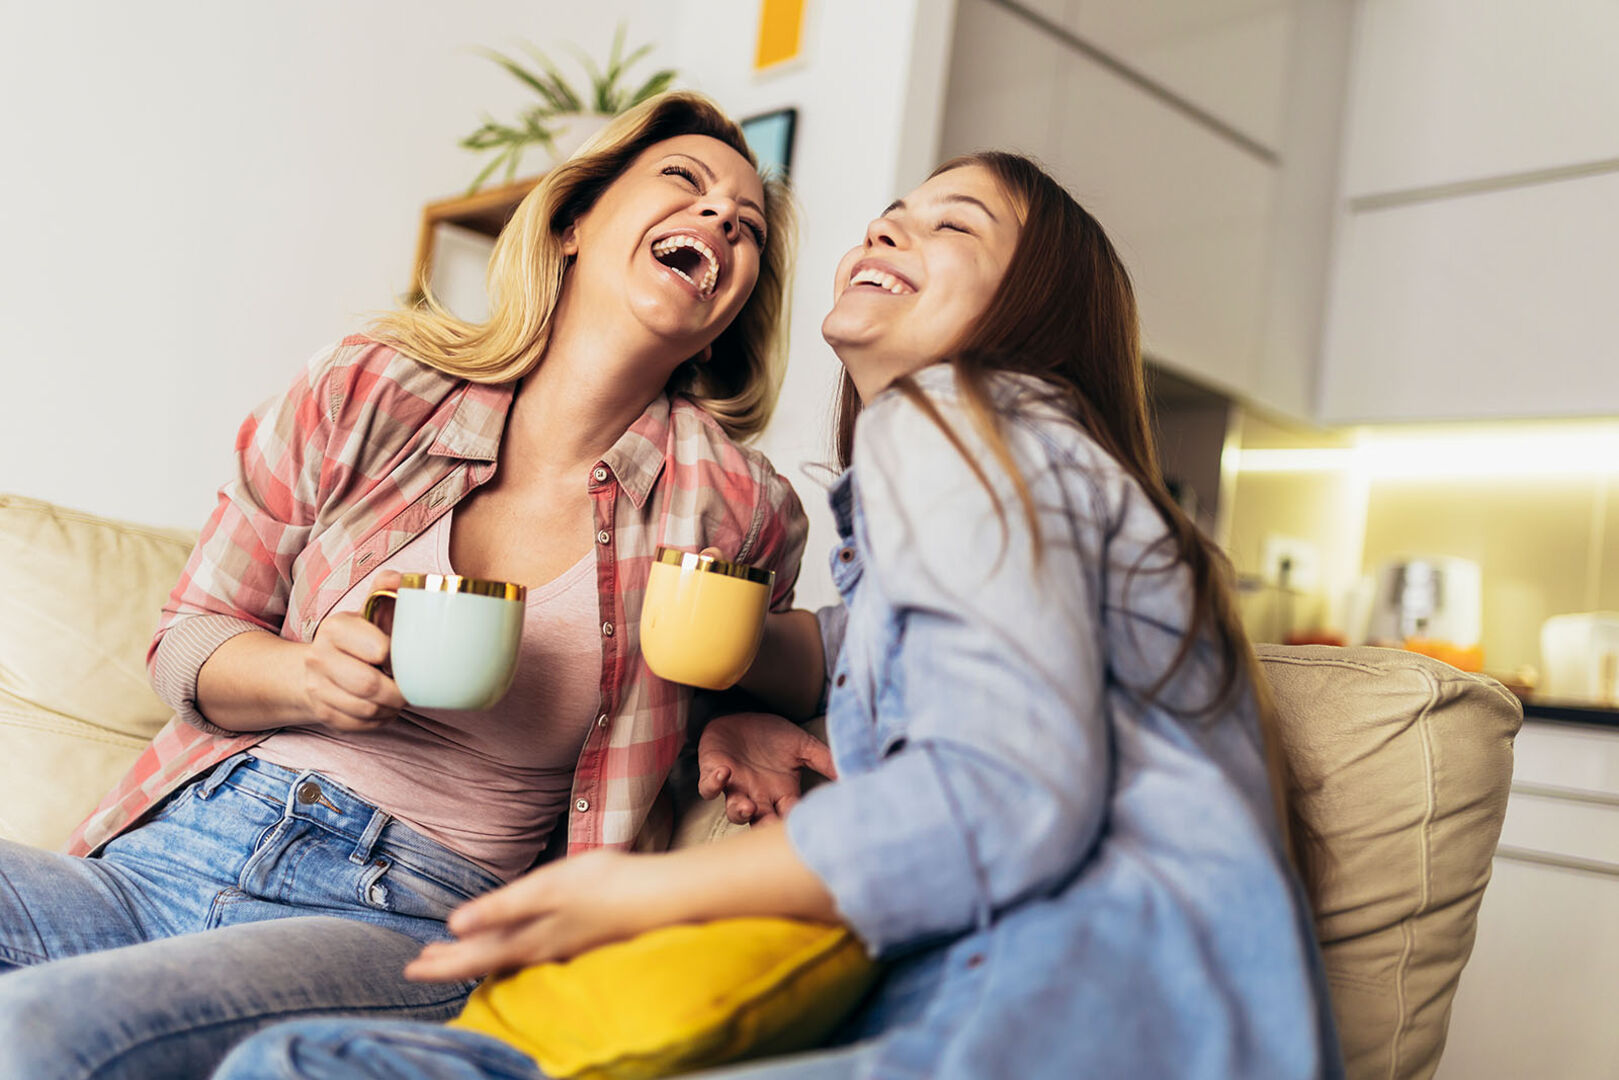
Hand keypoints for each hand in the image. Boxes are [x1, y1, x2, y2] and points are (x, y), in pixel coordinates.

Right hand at [301, 570, 405, 730]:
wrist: (320, 663)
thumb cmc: (360, 635)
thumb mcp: (371, 608)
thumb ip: (387, 589)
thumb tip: (402, 579)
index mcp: (335, 627)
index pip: (379, 650)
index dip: (398, 658)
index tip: (406, 657)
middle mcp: (319, 656)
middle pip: (370, 685)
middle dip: (398, 691)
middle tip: (410, 687)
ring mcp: (317, 687)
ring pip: (366, 709)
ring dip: (391, 708)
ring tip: (399, 697)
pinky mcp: (322, 712)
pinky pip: (360, 725)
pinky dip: (379, 720)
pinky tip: (384, 708)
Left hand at [405, 850, 662, 981]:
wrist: (660, 898)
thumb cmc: (604, 887)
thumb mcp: (545, 889)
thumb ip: (500, 908)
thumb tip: (453, 926)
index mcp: (526, 939)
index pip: (472, 956)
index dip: (441, 963)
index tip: (411, 968)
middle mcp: (539, 948)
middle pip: (486, 959)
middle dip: (452, 962)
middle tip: (420, 966)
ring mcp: (560, 945)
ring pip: (506, 956)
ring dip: (477, 955)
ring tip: (455, 954)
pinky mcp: (577, 937)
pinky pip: (528, 953)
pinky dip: (506, 951)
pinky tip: (512, 947)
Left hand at [698, 712, 836, 823]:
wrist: (742, 716)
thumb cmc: (771, 736)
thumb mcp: (802, 745)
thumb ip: (824, 760)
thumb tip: (850, 774)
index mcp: (781, 793)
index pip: (790, 816)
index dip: (794, 822)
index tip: (802, 824)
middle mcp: (758, 796)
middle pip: (761, 823)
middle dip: (764, 828)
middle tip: (771, 827)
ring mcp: (735, 788)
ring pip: (735, 812)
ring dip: (740, 812)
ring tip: (747, 807)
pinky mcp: (713, 773)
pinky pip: (709, 787)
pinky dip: (714, 784)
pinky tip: (725, 772)